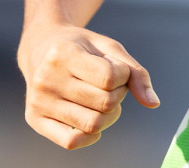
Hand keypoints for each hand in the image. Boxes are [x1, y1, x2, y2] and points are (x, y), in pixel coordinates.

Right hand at [20, 23, 158, 149]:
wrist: (41, 47)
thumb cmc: (82, 47)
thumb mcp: (109, 47)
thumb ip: (135, 72)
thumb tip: (153, 103)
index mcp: (63, 53)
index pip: (109, 77)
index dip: (124, 76)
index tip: (119, 69)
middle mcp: (46, 79)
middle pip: (104, 103)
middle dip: (119, 95)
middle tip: (112, 85)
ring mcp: (38, 101)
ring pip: (92, 125)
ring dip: (109, 115)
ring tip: (103, 100)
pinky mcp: (34, 119)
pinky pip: (71, 142)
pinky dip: (91, 135)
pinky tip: (93, 117)